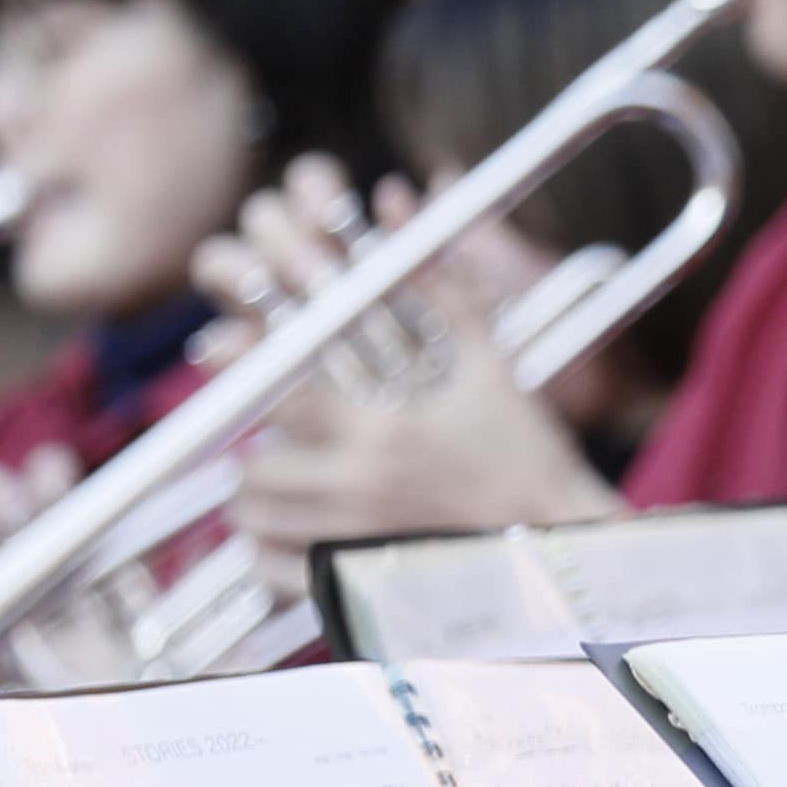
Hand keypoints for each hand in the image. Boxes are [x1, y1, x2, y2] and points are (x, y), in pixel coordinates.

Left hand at [216, 280, 613, 562]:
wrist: (565, 556)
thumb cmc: (529, 457)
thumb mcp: (491, 366)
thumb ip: (436, 286)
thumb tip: (395, 197)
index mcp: (385, 430)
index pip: (279, 388)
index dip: (239, 364)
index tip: (221, 349)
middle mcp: (359, 488)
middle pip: (254, 466)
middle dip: (252, 454)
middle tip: (271, 445)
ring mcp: (352, 543)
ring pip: (256, 519)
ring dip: (259, 502)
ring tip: (287, 491)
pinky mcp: (351, 589)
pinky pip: (271, 574)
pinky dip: (269, 558)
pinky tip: (295, 542)